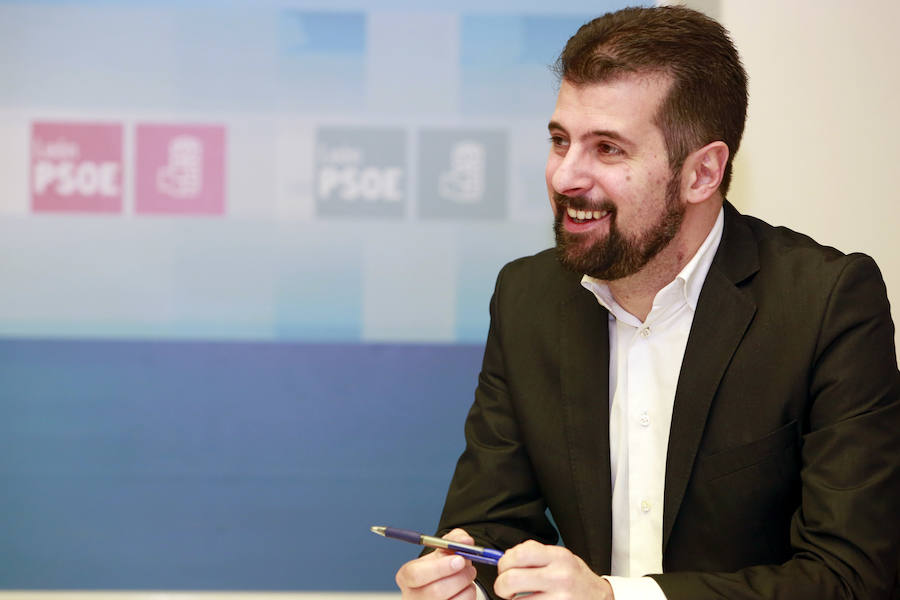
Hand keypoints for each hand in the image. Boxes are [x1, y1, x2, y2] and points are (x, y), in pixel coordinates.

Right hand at [395, 528, 478, 599]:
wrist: (444, 585)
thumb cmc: (440, 567)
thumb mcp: (442, 550)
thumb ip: (454, 540)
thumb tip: (466, 541)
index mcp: (405, 577)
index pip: (415, 574)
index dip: (439, 568)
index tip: (459, 560)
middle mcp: (411, 597)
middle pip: (434, 592)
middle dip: (458, 577)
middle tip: (470, 568)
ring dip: (466, 586)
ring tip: (469, 575)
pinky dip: (468, 595)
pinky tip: (466, 588)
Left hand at [494, 540, 613, 599]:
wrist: (600, 599)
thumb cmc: (577, 580)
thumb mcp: (563, 559)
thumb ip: (536, 554)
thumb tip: (506, 557)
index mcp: (559, 557)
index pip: (520, 554)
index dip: (505, 562)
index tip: (505, 568)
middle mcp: (559, 577)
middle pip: (511, 579)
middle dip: (501, 585)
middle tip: (505, 587)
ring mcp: (559, 599)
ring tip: (523, 597)